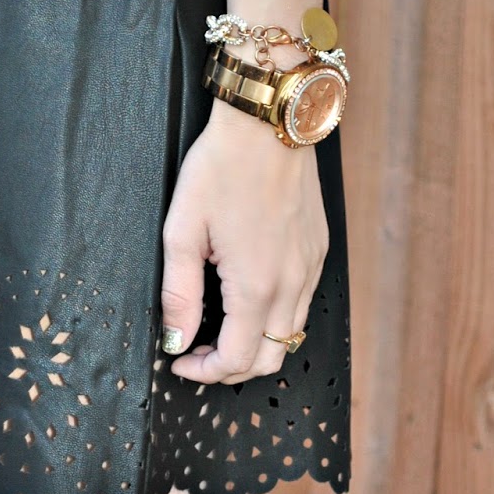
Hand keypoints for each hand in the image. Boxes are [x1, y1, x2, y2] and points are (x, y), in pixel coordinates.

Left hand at [160, 96, 328, 384]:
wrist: (269, 122)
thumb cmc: (222, 167)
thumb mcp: (183, 231)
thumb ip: (179, 294)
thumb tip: (176, 340)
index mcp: (257, 285)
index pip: (237, 359)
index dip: (204, 372)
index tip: (180, 361)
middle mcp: (293, 283)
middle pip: (271, 358)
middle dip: (232, 368)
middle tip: (199, 353)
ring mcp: (311, 267)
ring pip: (291, 334)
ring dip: (256, 344)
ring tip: (220, 327)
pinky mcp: (318, 250)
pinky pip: (302, 302)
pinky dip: (275, 317)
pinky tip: (247, 296)